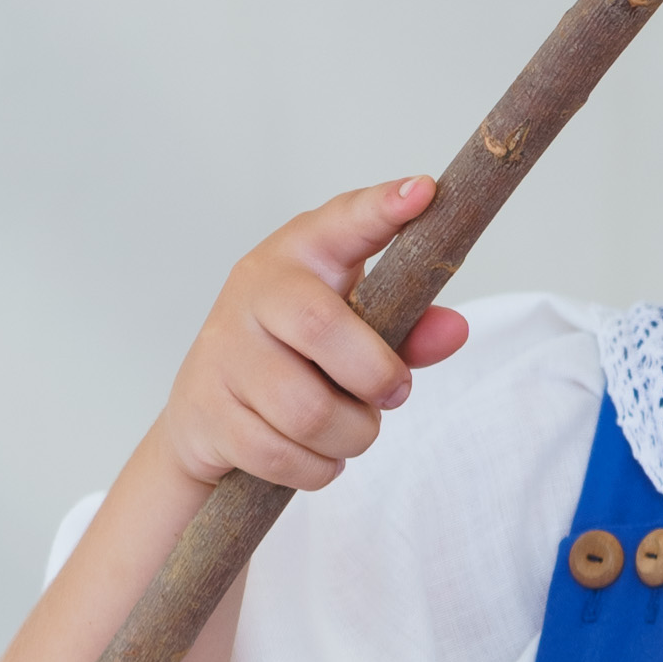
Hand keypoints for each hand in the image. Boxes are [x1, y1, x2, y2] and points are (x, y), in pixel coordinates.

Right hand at [154, 176, 468, 493]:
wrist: (206, 413)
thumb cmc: (299, 359)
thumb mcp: (356, 332)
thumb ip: (409, 330)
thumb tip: (456, 330)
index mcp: (301, 255)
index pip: (343, 222)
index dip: (381, 209)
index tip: (423, 193)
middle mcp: (254, 290)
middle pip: (322, 328)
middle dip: (375, 376)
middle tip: (393, 393)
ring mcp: (223, 351)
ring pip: (308, 410)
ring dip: (351, 435)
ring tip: (351, 429)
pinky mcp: (206, 411)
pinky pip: (282, 455)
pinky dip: (316, 468)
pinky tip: (316, 454)